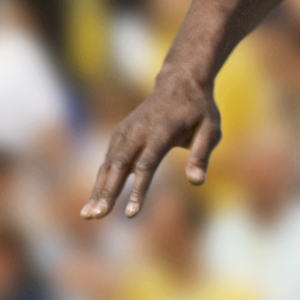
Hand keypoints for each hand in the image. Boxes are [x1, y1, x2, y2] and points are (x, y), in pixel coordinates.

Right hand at [80, 69, 221, 219]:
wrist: (180, 83)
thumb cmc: (199, 111)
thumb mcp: (210, 130)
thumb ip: (201, 155)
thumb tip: (197, 182)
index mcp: (161, 131)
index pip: (146, 165)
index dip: (137, 190)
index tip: (131, 214)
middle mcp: (138, 131)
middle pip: (118, 165)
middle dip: (105, 192)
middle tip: (94, 216)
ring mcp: (126, 131)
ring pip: (108, 163)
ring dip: (97, 189)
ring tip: (88, 214)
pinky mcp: (121, 133)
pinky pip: (108, 158)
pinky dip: (101, 179)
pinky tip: (96, 198)